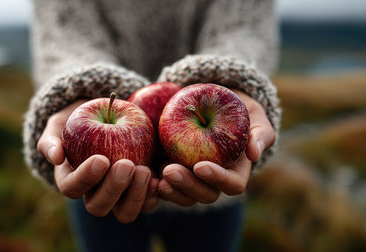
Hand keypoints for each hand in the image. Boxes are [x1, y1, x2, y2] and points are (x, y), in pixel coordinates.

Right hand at [36, 100, 158, 222]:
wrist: (102, 119)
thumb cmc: (76, 121)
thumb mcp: (58, 124)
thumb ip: (51, 139)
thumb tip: (55, 157)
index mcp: (71, 180)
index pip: (72, 188)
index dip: (86, 178)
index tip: (101, 159)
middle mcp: (93, 193)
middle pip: (99, 206)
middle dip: (113, 188)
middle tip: (126, 164)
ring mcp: (118, 195)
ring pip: (124, 212)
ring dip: (135, 195)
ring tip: (144, 170)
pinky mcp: (138, 191)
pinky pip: (146, 203)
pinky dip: (153, 194)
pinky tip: (159, 179)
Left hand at [157, 91, 275, 205]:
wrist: (213, 105)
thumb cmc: (239, 111)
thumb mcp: (255, 116)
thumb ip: (260, 133)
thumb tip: (254, 154)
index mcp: (236, 171)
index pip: (232, 184)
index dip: (217, 178)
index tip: (200, 166)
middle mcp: (214, 180)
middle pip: (205, 194)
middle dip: (187, 185)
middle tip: (170, 170)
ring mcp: (194, 179)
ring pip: (184, 195)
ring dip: (171, 190)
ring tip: (157, 178)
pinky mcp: (175, 173)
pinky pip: (166, 186)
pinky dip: (155, 185)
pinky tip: (145, 176)